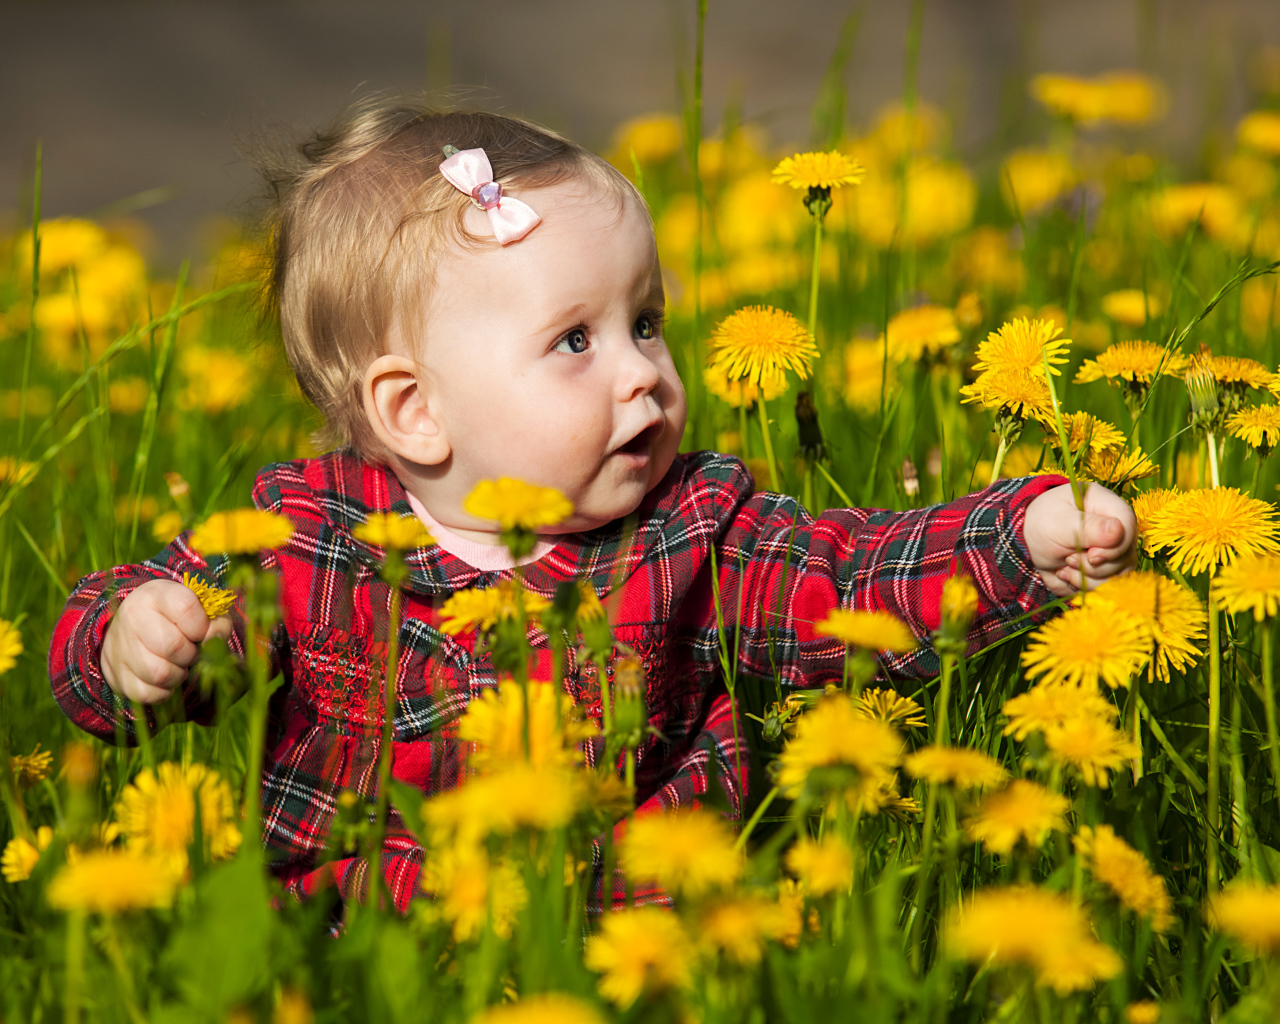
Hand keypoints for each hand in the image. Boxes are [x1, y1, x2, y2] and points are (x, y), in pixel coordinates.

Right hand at [101, 579, 232, 703]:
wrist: (132, 629)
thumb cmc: (175, 619)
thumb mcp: (198, 609)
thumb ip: (217, 622)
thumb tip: (214, 642)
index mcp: (155, 594)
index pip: (187, 608)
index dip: (202, 626)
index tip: (201, 631)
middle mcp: (132, 616)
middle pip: (173, 646)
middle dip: (191, 654)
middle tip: (190, 651)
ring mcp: (120, 647)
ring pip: (160, 674)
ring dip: (179, 675)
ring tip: (177, 663)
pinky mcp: (116, 675)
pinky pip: (148, 693)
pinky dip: (164, 691)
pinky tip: (165, 677)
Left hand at [1023, 482, 1136, 596]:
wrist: (1030, 546)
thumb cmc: (1042, 525)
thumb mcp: (1056, 524)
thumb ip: (1087, 527)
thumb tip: (1118, 530)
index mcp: (1105, 503)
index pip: (1128, 523)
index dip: (1114, 546)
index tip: (1090, 555)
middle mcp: (1118, 527)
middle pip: (1125, 555)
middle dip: (1092, 565)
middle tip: (1067, 557)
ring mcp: (1117, 550)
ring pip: (1118, 574)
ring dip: (1087, 577)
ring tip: (1065, 564)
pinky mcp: (1110, 569)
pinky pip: (1108, 586)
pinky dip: (1085, 585)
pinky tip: (1067, 574)